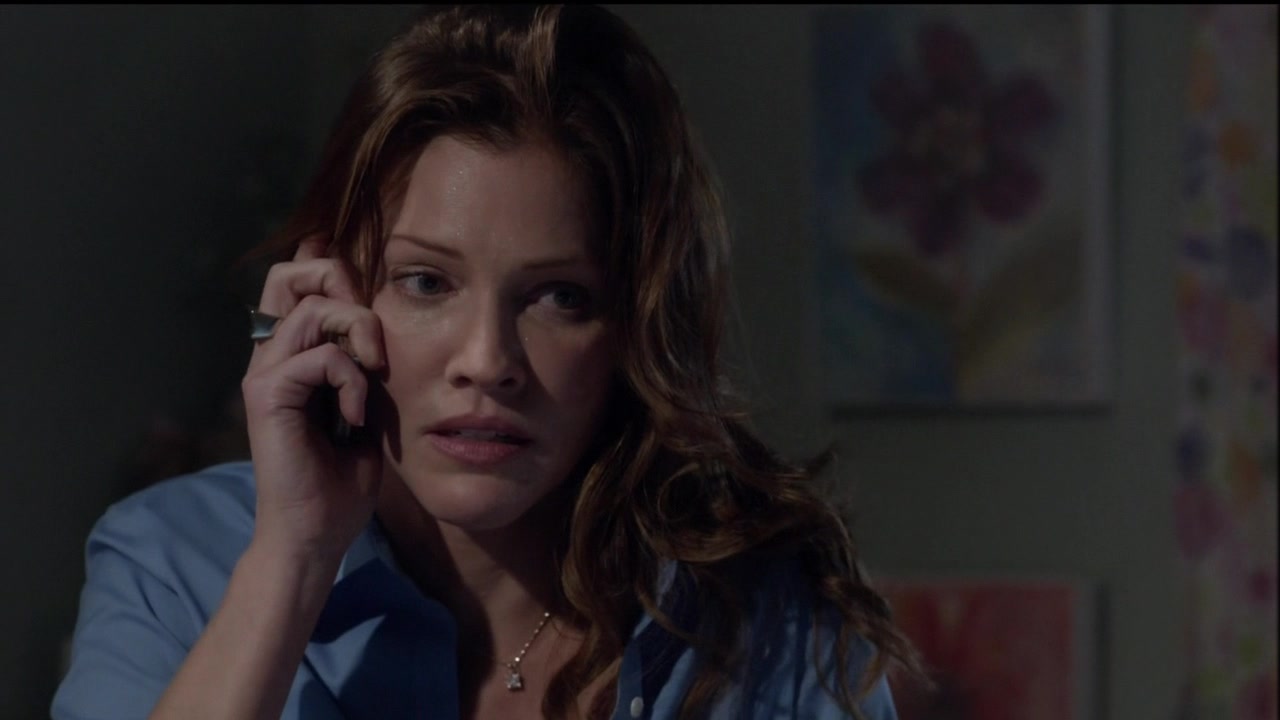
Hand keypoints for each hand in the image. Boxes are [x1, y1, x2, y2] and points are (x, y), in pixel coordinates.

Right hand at [240, 235, 386, 564]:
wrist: (317, 533)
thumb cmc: (342, 478)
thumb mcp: (365, 406)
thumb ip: (364, 363)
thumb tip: (376, 319)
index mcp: (291, 355)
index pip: (295, 281)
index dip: (330, 269)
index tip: (367, 302)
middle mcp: (270, 357)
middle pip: (289, 275)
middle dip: (341, 285)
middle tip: (370, 338)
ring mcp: (264, 374)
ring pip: (313, 309)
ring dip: (359, 334)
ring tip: (372, 377)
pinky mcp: (267, 396)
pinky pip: (319, 356)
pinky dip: (351, 380)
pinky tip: (355, 416)